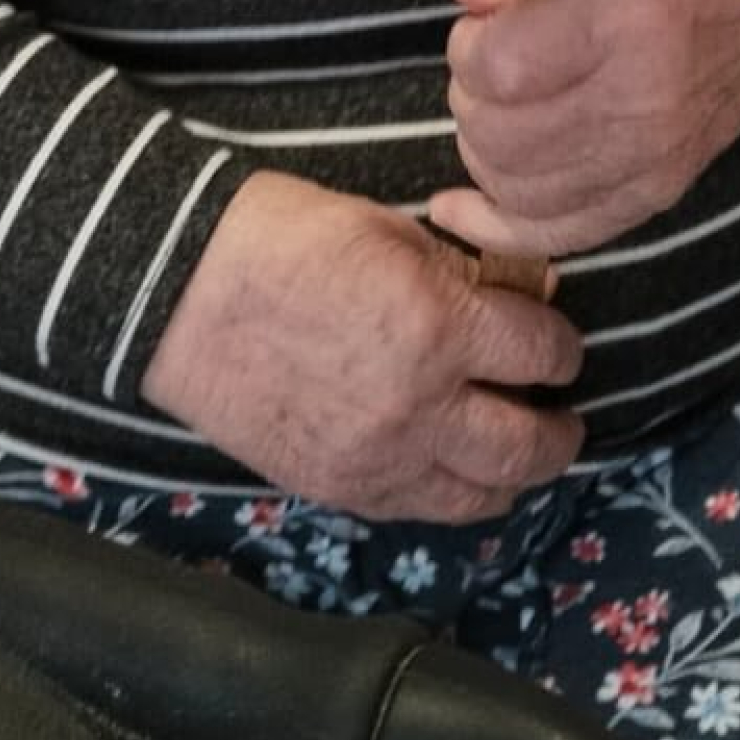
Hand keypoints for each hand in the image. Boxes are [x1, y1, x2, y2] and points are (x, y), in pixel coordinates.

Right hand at [143, 171, 585, 520]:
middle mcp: (420, 407)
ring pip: (482, 497)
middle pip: (528, 447)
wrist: (178, 292)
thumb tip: (512, 294)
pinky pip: (420, 510)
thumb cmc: (278, 237)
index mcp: (438, 325)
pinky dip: (451, 494)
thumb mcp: (385, 228)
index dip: (560, 343)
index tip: (557, 339)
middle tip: (562, 413)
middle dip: (559, 429)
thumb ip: (456, 271)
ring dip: (513, 474)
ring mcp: (378, 460)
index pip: (540, 351)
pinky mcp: (337, 490)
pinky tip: (454, 468)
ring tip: (517, 451)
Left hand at [428, 0, 739, 259]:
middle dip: (472, 95)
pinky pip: (560, 234)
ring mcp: (654, 158)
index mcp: (634, 17)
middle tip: (490, 59)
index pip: (503, 67)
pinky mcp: (658, 193)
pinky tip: (459, 207)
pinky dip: (498, 227)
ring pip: (517, 189)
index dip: (470, 45)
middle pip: (501, 135)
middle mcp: (645, 100)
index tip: (485, 22)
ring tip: (499, 104)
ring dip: (484, 148)